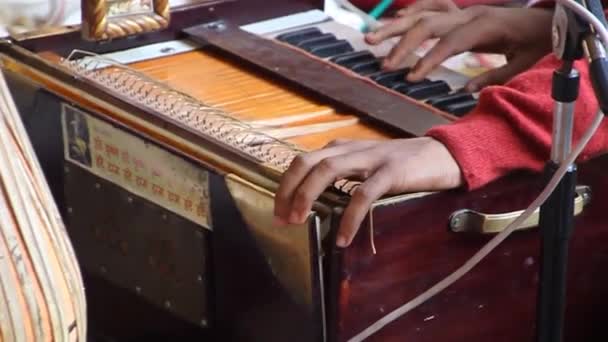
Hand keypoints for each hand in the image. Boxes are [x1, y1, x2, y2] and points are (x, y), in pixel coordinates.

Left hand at [274, 138, 462, 246]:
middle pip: (306, 162)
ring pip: (327, 171)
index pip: (302, 161)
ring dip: (308, 196)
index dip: (285, 186)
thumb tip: (315, 198)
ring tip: (301, 222)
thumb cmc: (403, 164)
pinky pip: (363, 194)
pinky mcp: (391, 172)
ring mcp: (371, 158)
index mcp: (342, 148)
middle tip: (282, 219)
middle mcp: (351, 149)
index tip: (278, 212)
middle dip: (288, 190)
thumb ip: (343, 174)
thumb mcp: (366, 164)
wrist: (444, 155)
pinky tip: (343, 238)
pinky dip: (349, 217)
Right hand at [365, 0, 553, 90]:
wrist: (551, 19)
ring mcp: (462, 10)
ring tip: (370, 39)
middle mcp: (469, 14)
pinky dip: (408, 14)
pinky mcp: (459, 11)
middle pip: (427, 24)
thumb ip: (493, 77)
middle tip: (383, 64)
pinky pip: (428, 7)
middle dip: (401, 43)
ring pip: (422, 13)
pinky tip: (392, 23)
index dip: (428, 59)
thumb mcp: (522, 64)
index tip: (410, 77)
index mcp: (485, 27)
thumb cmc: (538, 44)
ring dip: (394, 25)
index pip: (449, 43)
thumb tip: (465, 91)